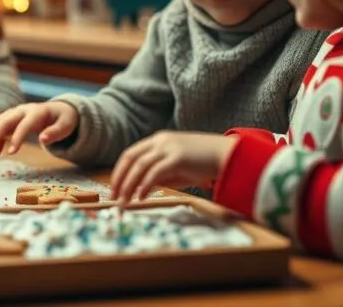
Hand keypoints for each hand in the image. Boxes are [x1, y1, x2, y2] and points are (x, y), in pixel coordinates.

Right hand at [0, 102, 78, 155]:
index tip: (11, 153)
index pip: (24, 124)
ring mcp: (15, 113)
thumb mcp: (66, 125)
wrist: (58, 110)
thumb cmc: (63, 119)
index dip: (17, 138)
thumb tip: (43, 139)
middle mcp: (23, 110)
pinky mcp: (12, 118)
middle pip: (5, 121)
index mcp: (37, 112)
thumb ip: (56, 132)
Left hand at [110, 131, 237, 204]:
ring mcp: (168, 147)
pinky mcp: (177, 157)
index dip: (119, 171)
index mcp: (157, 141)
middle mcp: (159, 141)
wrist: (228, 155)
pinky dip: (145, 185)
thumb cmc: (202, 164)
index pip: (130, 154)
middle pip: (130, 159)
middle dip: (119, 179)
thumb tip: (140, 188)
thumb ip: (158, 175)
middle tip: (114, 197)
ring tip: (125, 201)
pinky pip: (154, 172)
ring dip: (129, 185)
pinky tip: (141, 197)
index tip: (114, 187)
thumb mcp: (175, 169)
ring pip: (139, 166)